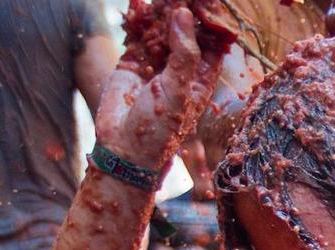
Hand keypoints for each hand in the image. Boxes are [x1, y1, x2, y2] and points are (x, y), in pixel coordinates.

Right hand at [96, 9, 227, 173]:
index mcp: (201, 79)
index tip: (208, 0)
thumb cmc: (160, 127)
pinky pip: (136, 36)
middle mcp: (180, 70)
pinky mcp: (131, 64)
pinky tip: (136, 4)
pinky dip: (135, 20)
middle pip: (184, 32)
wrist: (123, 149)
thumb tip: (184, 13)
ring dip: (159, 11)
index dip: (210, 21)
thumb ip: (184, 52)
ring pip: (159, 30)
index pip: (211, 43)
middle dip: (183, 10)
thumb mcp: (179, 90)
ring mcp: (155, 66)